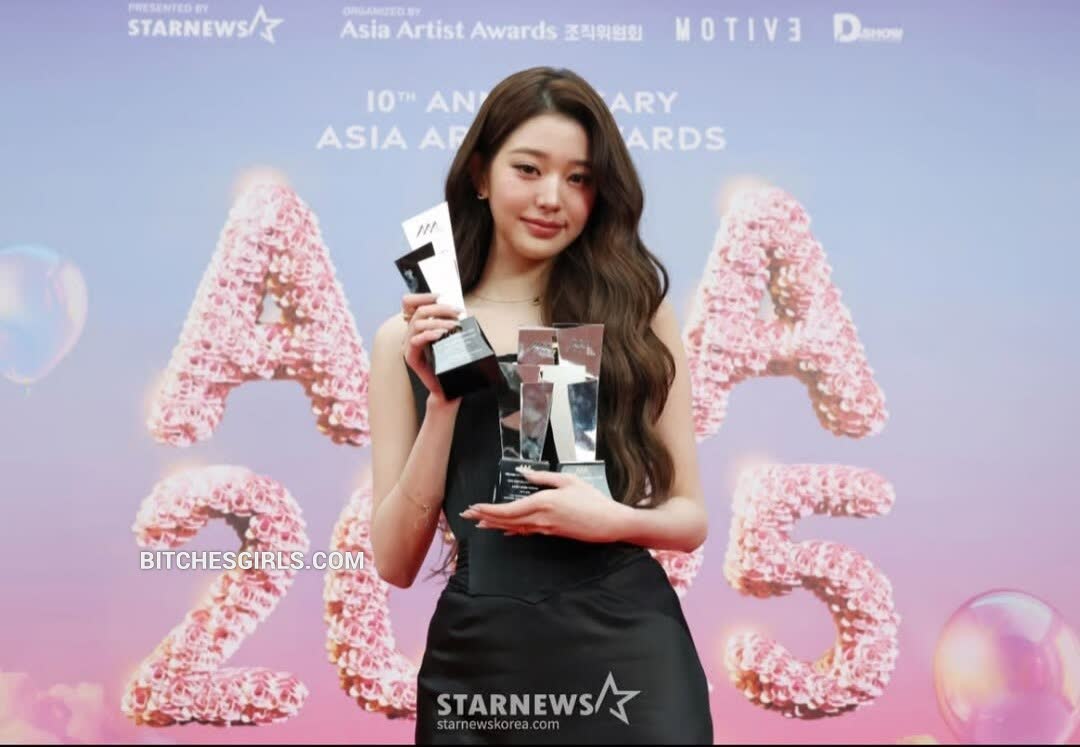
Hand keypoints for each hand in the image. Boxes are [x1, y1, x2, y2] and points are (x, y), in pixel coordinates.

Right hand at [400, 292, 462, 403]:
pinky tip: (442, 335)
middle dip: (440, 309)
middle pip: (418, 311)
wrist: (446, 388)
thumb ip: (450, 324)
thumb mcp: (451, 339)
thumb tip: (462, 312)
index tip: (441, 296)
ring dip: (438, 321)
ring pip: (418, 324)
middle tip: (458, 313)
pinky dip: (429, 334)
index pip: (409, 304)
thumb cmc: (450, 363)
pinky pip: (416, 341)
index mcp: (417, 327)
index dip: (423, 296)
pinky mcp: (410, 357)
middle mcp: (410, 334)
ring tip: (454, 326)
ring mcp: (408, 346)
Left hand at [459, 468, 630, 543]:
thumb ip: (544, 478)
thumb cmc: (592, 499)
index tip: (474, 508)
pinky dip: (512, 530)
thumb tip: (525, 474)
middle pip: (506, 520)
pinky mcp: (551, 533)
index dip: (489, 510)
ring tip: (480, 523)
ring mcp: (545, 528)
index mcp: (542, 502)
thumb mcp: (569, 481)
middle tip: (468, 516)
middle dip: (485, 518)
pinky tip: (504, 531)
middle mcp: (540, 518)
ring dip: (495, 525)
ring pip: (514, 528)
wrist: (609, 523)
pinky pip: (526, 532)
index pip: (508, 509)